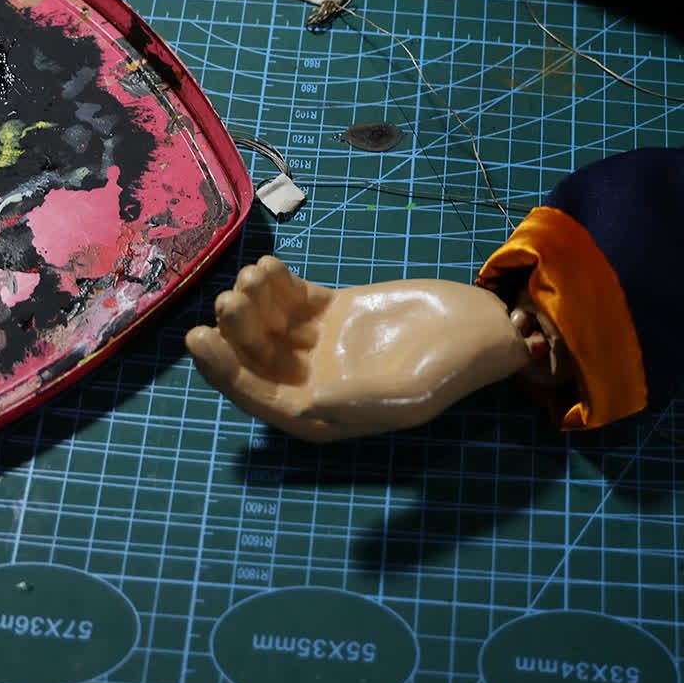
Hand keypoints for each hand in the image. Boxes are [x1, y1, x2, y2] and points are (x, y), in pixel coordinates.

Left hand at [184, 256, 530, 441]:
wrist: (480, 326)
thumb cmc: (449, 369)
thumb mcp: (406, 396)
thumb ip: (355, 402)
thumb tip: (302, 406)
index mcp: (324, 416)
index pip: (261, 399)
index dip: (226, 374)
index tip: (203, 341)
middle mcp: (312, 383)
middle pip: (253, 360)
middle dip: (233, 333)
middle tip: (225, 301)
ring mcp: (319, 346)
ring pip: (265, 326)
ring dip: (250, 302)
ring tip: (253, 276)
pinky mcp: (330, 309)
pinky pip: (288, 298)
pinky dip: (272, 283)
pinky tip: (268, 266)